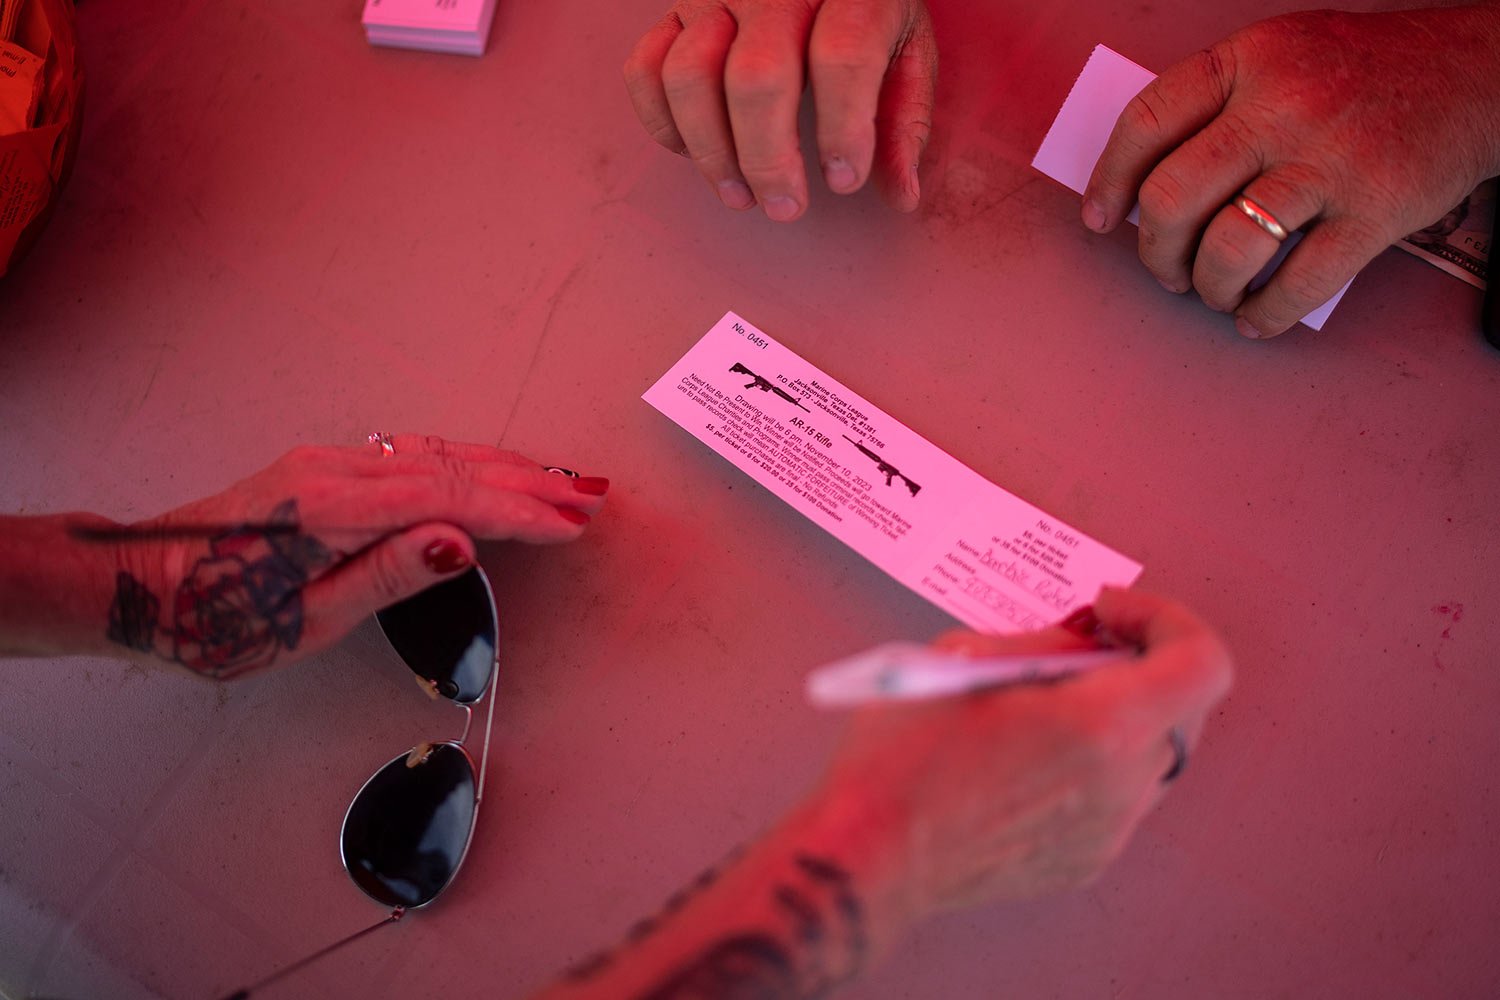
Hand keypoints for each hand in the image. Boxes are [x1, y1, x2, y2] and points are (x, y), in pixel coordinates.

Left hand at [99, 435, 607, 678]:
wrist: (138, 581)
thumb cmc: (212, 617)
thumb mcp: (303, 620)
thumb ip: (385, 576)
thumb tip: (459, 542)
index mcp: (332, 509)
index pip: (450, 501)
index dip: (518, 513)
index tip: (569, 525)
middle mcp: (334, 470)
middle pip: (453, 466)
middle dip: (529, 482)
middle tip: (589, 498)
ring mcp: (328, 462)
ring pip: (437, 453)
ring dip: (504, 466)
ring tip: (561, 481)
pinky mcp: (324, 469)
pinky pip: (413, 456)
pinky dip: (466, 463)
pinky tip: (491, 471)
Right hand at [623, 0, 937, 219]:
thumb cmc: (862, 10)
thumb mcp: (905, 50)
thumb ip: (904, 120)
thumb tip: (901, 196)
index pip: (841, 57)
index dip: (843, 129)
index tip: (843, 180)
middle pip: (756, 77)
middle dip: (768, 160)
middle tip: (786, 207)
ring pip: (689, 76)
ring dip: (711, 151)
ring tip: (740, 195)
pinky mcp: (674, 9)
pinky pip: (645, 69)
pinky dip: (663, 123)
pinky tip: (696, 154)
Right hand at [817, 588, 1231, 917]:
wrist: (868, 855)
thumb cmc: (900, 761)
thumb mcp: (965, 659)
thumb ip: (1043, 642)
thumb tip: (1082, 635)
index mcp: (1098, 727)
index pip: (1200, 663)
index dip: (1165, 621)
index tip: (1112, 613)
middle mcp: (1118, 786)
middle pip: (1182, 709)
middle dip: (1138, 664)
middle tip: (1077, 646)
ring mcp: (1106, 832)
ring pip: (1151, 754)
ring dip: (1119, 715)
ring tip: (1044, 700)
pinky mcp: (1084, 860)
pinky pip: (1118, 797)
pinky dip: (1095, 763)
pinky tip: (1032, 751)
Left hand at [1082, 6, 1499, 337]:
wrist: (1478, 73)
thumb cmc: (1361, 74)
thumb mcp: (1279, 58)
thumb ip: (1216, 107)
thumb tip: (1144, 185)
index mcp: (1247, 61)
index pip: (1147, 121)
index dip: (1110, 178)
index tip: (1101, 217)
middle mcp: (1282, 106)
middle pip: (1174, 195)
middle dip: (1154, 250)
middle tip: (1165, 268)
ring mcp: (1330, 159)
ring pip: (1228, 246)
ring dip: (1207, 287)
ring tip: (1215, 292)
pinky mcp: (1376, 210)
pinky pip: (1299, 283)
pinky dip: (1266, 314)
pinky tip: (1257, 318)